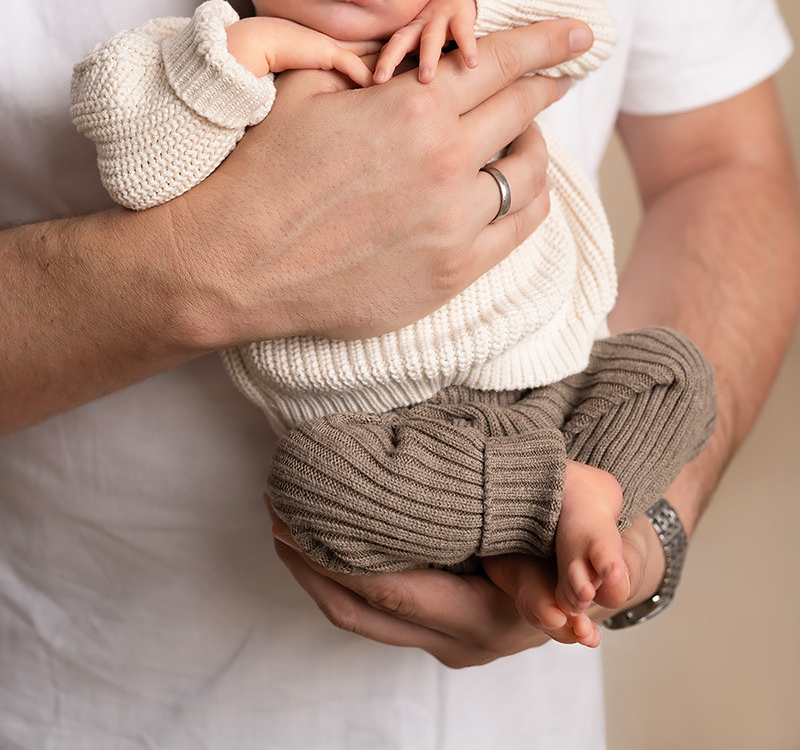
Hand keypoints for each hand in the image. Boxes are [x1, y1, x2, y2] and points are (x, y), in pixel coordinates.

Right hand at [169, 17, 593, 348]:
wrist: (234, 262)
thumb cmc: (263, 169)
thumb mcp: (304, 88)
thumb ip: (363, 58)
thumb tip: (402, 41)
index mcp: (411, 108)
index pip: (499, 61)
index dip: (545, 40)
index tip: (578, 31)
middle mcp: (444, 163)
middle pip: (523, 109)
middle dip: (548, 83)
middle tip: (562, 71)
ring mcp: (453, 223)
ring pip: (529, 173)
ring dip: (534, 144)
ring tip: (524, 133)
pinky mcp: (452, 272)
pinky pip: (519, 227)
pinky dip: (527, 198)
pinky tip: (515, 186)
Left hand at [268, 496, 663, 665]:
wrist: (605, 559)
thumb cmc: (591, 527)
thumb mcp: (598, 517)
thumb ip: (594, 544)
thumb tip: (594, 588)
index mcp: (492, 619)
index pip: (394, 591)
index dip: (336, 556)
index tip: (294, 514)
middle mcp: (463, 641)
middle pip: (362, 611)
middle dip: (310, 562)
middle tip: (274, 507)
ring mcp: (448, 638)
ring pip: (361, 615)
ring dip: (317, 569)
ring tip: (284, 517)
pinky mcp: (439, 623)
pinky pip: (376, 606)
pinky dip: (342, 571)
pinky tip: (324, 532)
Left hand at [373, 0, 477, 83]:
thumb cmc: (442, 17)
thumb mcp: (425, 32)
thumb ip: (415, 52)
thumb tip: (401, 87)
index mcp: (411, 31)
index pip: (391, 47)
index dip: (380, 63)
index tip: (369, 82)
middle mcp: (421, 24)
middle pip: (401, 40)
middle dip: (389, 59)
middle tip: (379, 79)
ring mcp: (440, 17)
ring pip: (431, 38)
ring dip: (427, 58)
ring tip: (426, 79)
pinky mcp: (462, 15)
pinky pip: (464, 32)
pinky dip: (468, 47)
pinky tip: (472, 64)